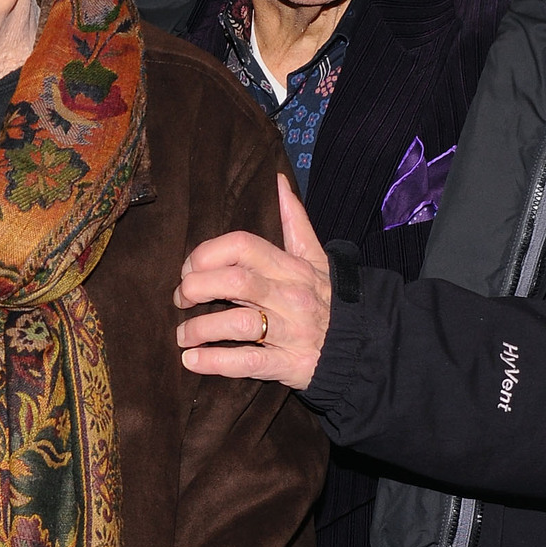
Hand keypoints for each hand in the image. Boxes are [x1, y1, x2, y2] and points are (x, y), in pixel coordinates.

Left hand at [174, 174, 331, 389]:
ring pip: (238, 324)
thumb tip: (279, 182)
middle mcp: (290, 296)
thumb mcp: (317, 258)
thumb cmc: (330, 301)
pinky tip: (191, 361)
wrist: (364, 346)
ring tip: (182, 335)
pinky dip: (215, 363)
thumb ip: (295, 221)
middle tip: (181, 299)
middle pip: (236, 282)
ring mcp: (290, 331)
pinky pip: (247, 363)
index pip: (243, 246)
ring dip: (200, 328)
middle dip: (198, 288)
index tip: (190, 268)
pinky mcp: (288, 364)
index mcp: (291, 268)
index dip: (207, 254)